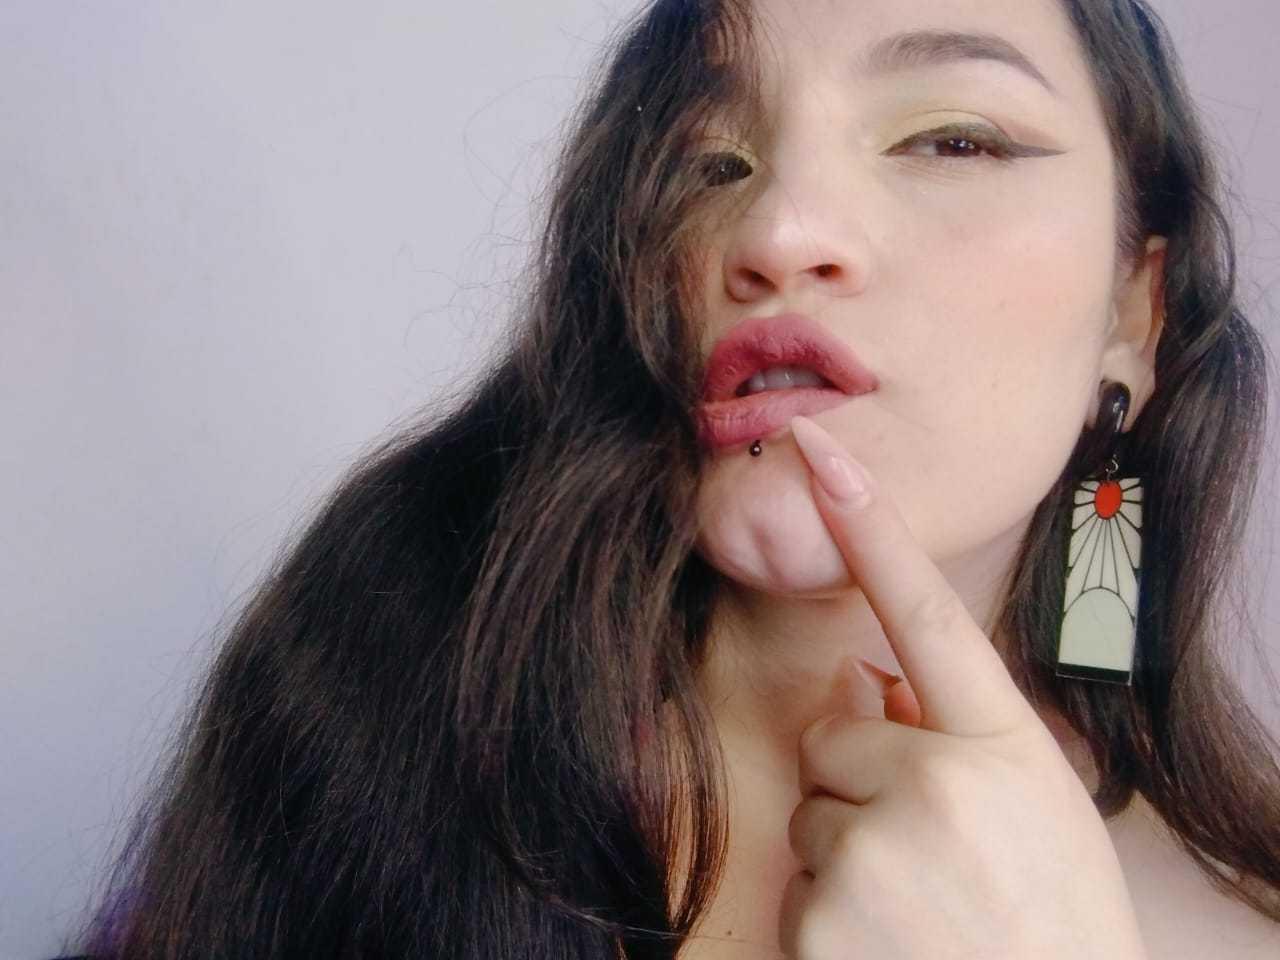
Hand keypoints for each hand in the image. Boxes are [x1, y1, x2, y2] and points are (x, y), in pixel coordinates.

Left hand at [778, 415, 1147, 959]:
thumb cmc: (1052, 917)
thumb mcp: (1036, 806)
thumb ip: (957, 731)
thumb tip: (869, 680)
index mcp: (1000, 749)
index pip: (926, 612)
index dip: (871, 523)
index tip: (820, 448)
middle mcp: (933, 791)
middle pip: (829, 738)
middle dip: (860, 781)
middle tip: (927, 850)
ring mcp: (872, 862)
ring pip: (809, 815)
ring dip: (847, 851)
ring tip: (918, 910)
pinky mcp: (820, 928)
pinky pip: (796, 884)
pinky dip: (829, 914)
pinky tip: (890, 947)